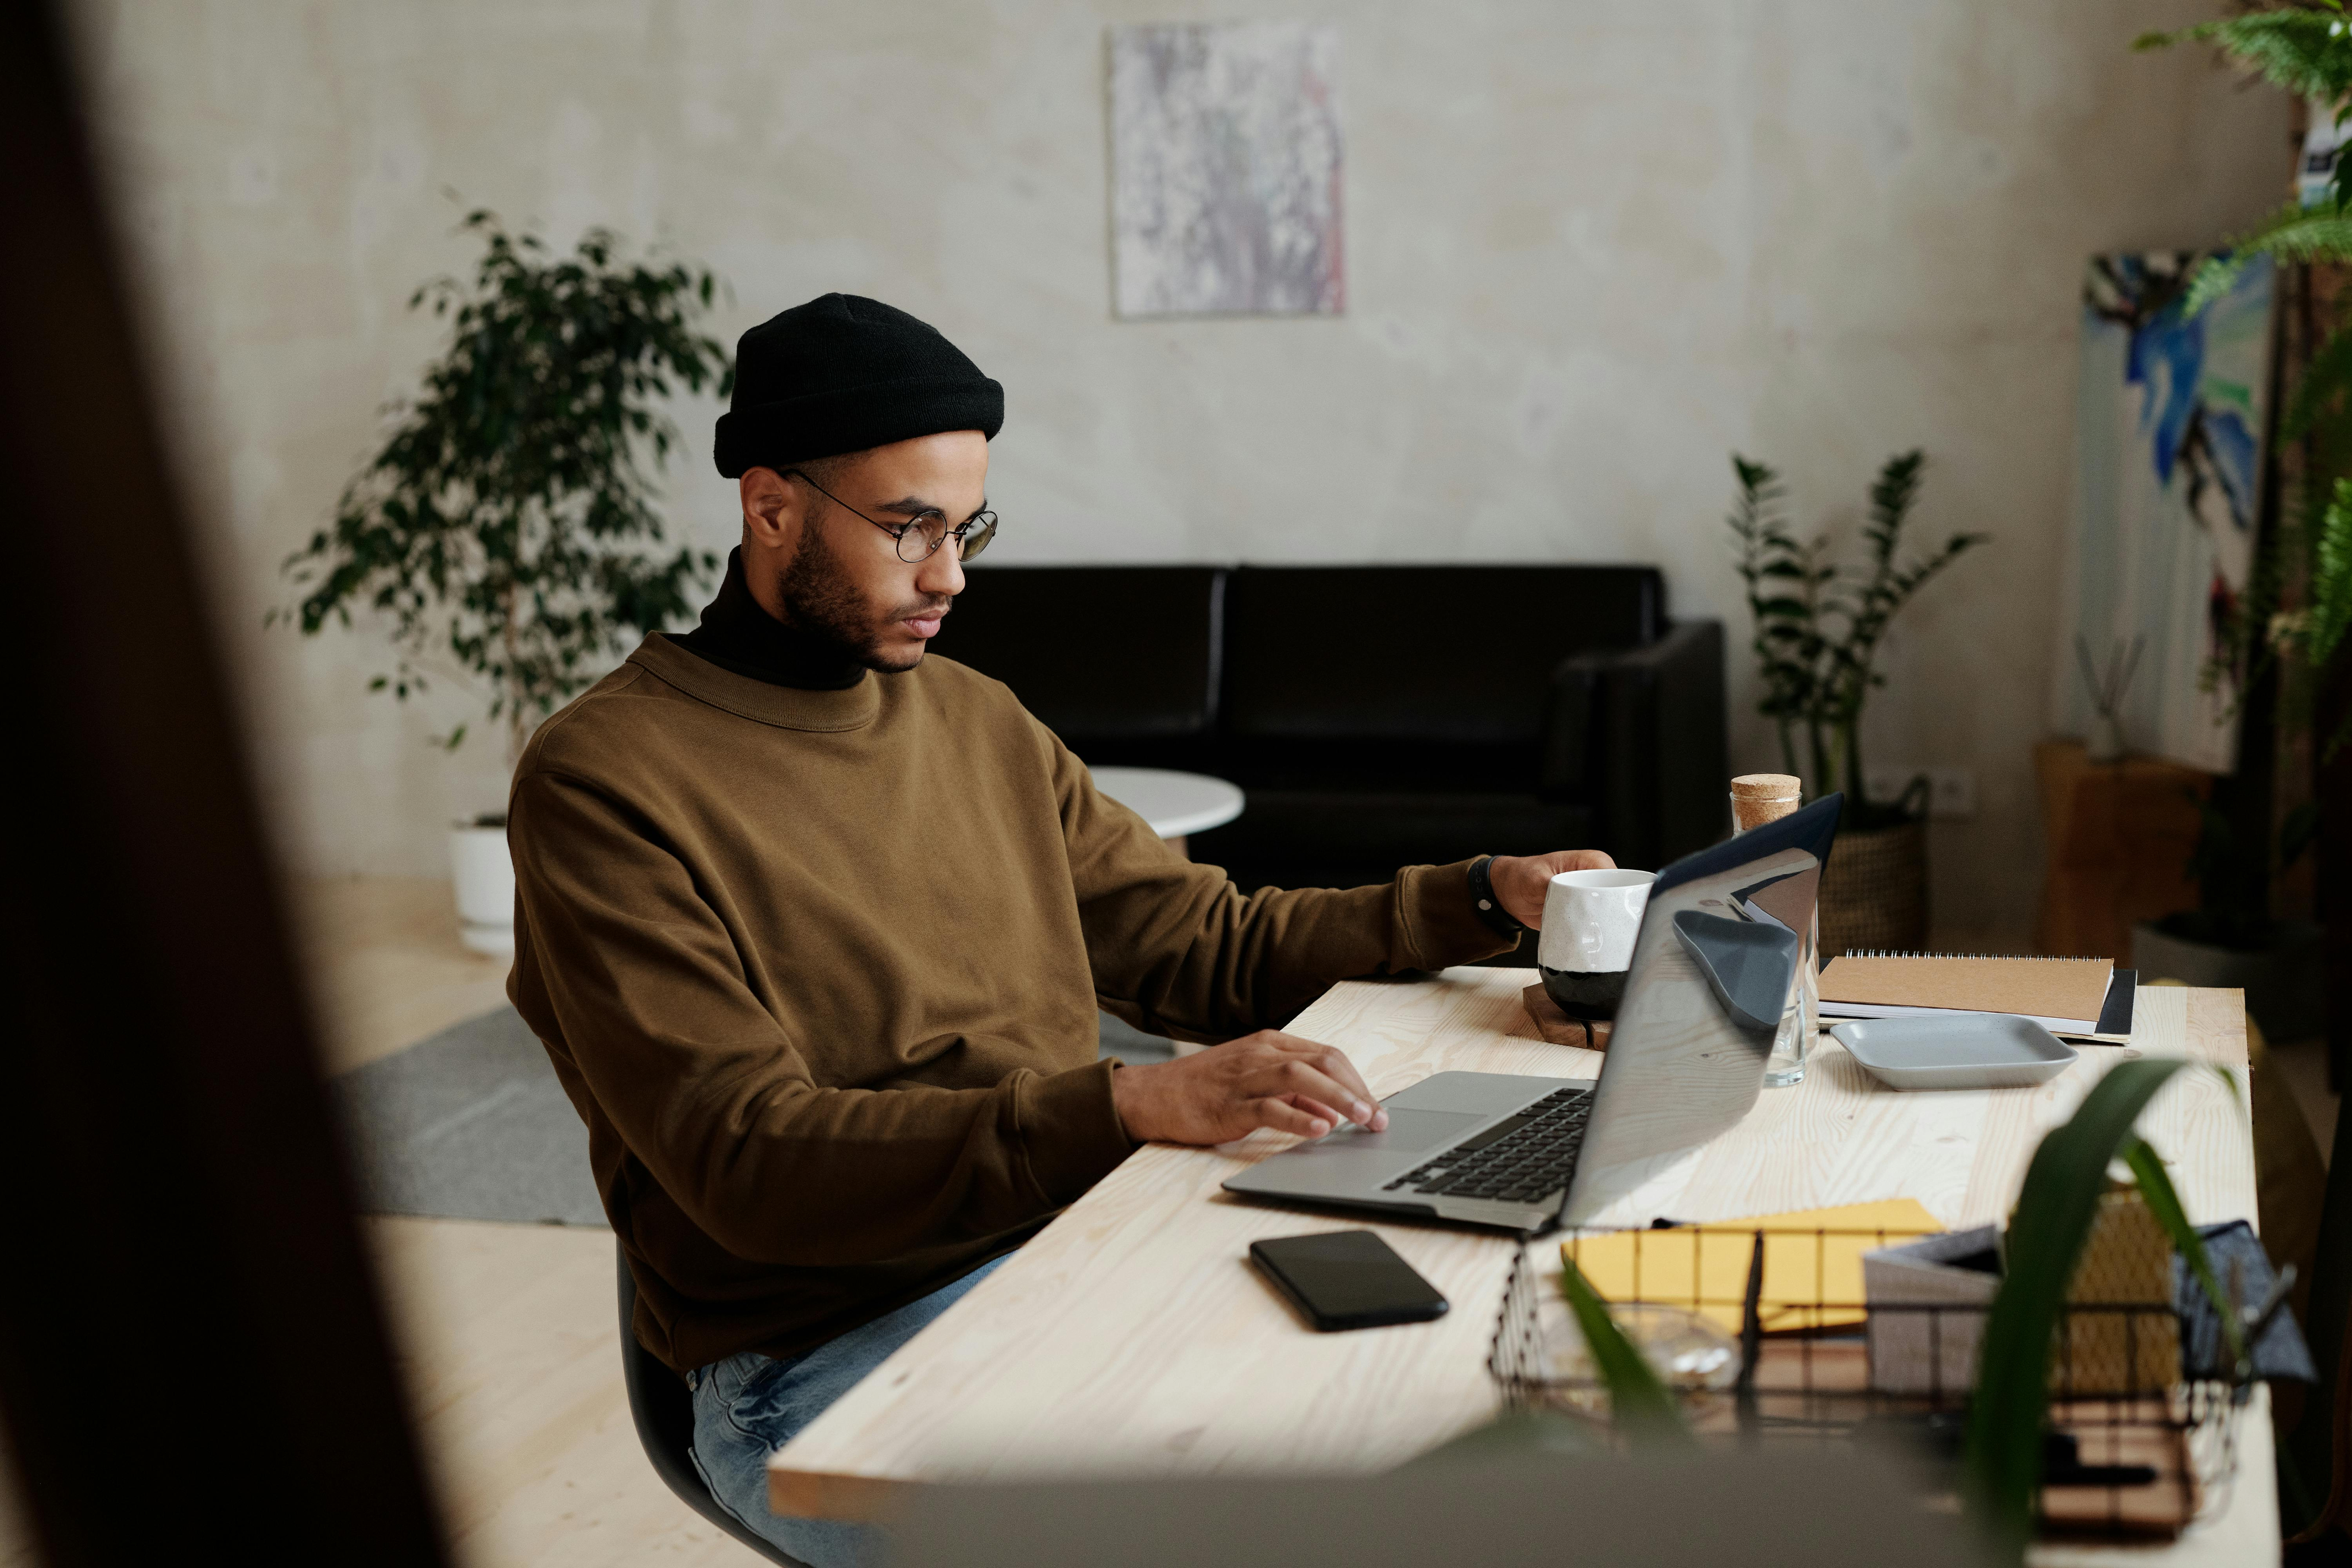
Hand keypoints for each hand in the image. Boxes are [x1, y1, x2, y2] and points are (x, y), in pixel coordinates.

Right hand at [1111, 1030, 1390, 1144]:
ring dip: (1339, 1098)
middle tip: (1379, 1118)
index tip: (1377, 1106)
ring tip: (1362, 1119)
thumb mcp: (1254, 1081)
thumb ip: (1292, 1092)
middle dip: (1357, 1089)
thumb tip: (1332, 1110)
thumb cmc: (1206, 1089)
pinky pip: (1269, 1107)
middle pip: (1322, 1061)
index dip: (1358, 1080)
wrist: (1153, 1095)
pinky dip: (1298, 1117)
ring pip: (1301, 1077)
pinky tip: (1320, 1128)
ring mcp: (1245, 1077)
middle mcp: (1261, 1054)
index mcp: (1271, 1044)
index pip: (1327, 1054)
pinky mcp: (1229, 1104)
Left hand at [1489, 849, 1617, 928]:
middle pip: (1616, 898)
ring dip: (1598, 925)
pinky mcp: (1584, 912)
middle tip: (1595, 926)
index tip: (1603, 910)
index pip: (1614, 878)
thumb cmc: (1522, 876)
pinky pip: (1594, 923)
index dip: (1613, 895)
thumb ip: (1553, 885)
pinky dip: (1589, 932)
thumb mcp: (1535, 879)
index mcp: (1591, 861)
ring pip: (1607, 913)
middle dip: (1607, 914)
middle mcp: (1595, 878)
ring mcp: (1591, 897)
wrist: (1509, 894)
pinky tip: (1584, 938)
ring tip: (1587, 932)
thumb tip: (1567, 895)